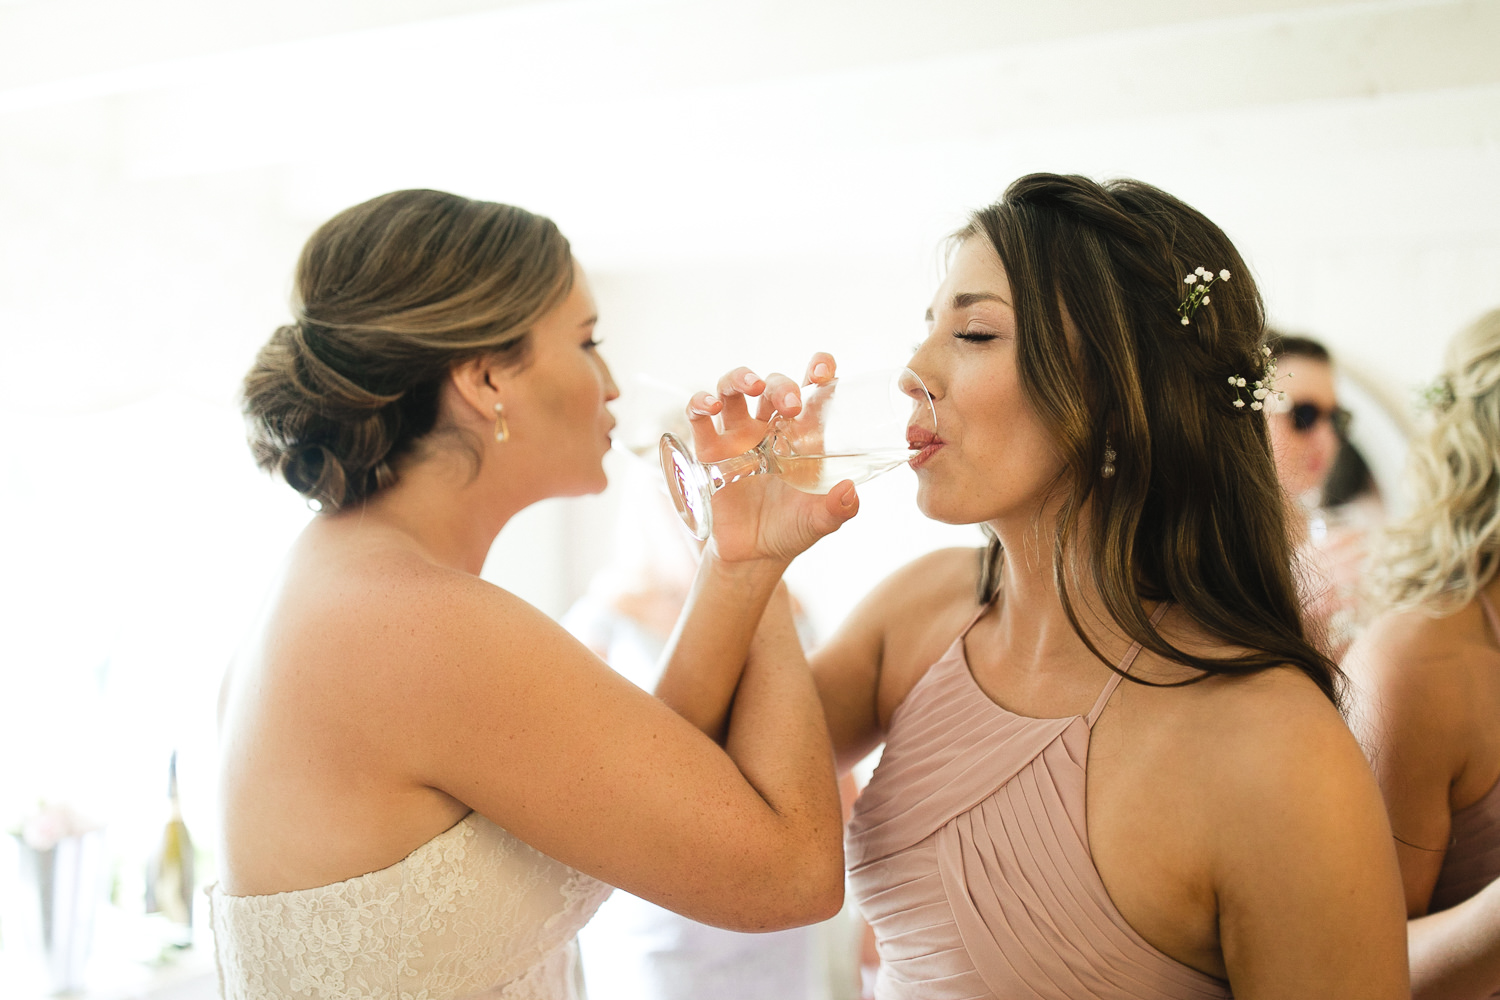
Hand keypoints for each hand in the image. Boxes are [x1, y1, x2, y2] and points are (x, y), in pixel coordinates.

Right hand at [687, 353, 857, 563]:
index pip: (811, 389)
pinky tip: (710, 407)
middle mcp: (768, 428)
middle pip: (772, 386)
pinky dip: (699, 404)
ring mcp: (737, 437)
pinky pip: (699, 417)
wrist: (753, 556)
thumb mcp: (819, 522)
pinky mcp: (709, 451)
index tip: (821, 370)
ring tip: (751, 386)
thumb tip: (849, 491)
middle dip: (781, 385)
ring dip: (740, 378)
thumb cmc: (790, 530)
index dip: (818, 369)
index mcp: (801, 435)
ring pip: (733, 389)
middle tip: (790, 404)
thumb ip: (837, 508)